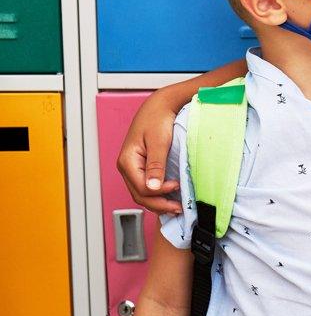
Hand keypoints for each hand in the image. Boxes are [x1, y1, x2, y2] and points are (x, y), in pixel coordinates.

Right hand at [116, 89, 181, 214]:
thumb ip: (156, 165)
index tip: (177, 186)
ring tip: (175, 207)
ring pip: (141, 194)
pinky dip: (156, 195)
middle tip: (178, 208)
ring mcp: (132, 168)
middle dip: (159, 204)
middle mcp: (126, 167)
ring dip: (157, 202)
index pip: (141, 188)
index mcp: (127, 161)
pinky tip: (169, 197)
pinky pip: (145, 186)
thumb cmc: (157, 119)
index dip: (160, 192)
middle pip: (139, 195)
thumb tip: (153, 187)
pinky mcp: (140, 167)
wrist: (158, 106)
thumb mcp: (159, 142)